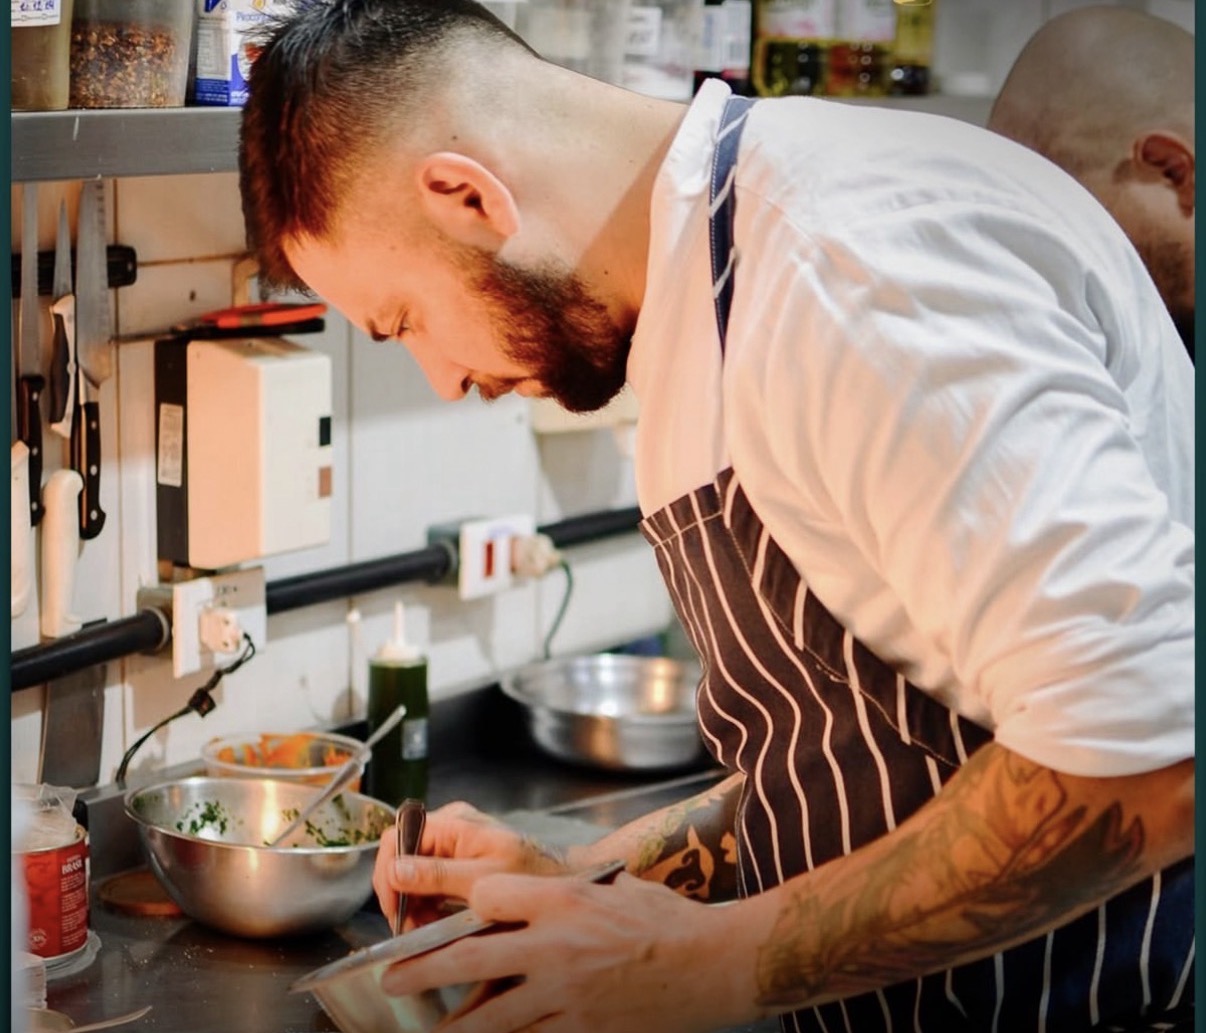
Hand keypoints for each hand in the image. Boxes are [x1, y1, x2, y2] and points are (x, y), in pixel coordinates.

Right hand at [373, 801, 576, 929]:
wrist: (565, 879)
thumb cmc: (533, 874)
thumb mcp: (482, 879)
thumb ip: (438, 875)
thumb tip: (396, 871)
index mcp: (453, 823)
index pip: (397, 837)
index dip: (387, 874)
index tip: (395, 909)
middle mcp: (450, 826)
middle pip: (401, 855)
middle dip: (401, 894)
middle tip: (411, 927)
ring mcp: (454, 841)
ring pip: (412, 870)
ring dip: (413, 902)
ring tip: (426, 928)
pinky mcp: (459, 858)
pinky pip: (429, 879)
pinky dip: (427, 902)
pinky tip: (437, 920)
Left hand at [380, 870, 749, 1032]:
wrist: (716, 965)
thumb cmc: (666, 920)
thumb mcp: (612, 886)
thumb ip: (564, 894)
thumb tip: (524, 900)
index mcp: (564, 899)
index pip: (487, 896)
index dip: (461, 900)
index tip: (445, 906)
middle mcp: (556, 946)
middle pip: (470, 956)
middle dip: (422, 968)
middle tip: (390, 977)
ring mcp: (567, 995)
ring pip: (491, 1015)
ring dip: (453, 1024)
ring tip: (430, 1032)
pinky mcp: (583, 1030)